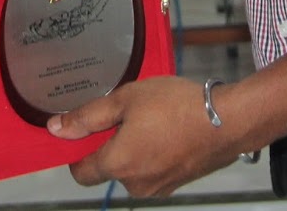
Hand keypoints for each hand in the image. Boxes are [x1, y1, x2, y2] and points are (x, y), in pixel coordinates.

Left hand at [49, 76, 248, 196]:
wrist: (229, 120)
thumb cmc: (178, 106)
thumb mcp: (126, 99)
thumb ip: (88, 116)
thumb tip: (57, 129)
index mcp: (119, 164)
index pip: (80, 172)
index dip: (76, 151)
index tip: (81, 130)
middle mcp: (136, 184)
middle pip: (107, 169)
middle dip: (109, 144)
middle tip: (124, 114)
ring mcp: (159, 187)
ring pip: (131, 169)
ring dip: (132, 148)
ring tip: (149, 118)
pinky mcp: (176, 184)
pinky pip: (152, 169)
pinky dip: (152, 153)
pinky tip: (165, 129)